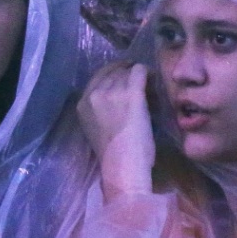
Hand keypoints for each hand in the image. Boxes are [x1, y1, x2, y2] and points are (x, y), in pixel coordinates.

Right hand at [79, 63, 153, 197]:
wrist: (122, 166)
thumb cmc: (113, 155)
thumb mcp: (96, 127)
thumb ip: (100, 110)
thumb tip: (117, 98)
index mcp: (82, 104)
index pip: (98, 77)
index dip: (114, 76)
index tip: (126, 80)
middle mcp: (94, 94)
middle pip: (113, 72)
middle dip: (127, 75)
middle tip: (141, 83)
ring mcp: (112, 92)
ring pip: (127, 71)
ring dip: (139, 76)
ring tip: (149, 87)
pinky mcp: (132, 93)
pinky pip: (140, 72)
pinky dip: (148, 73)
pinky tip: (154, 79)